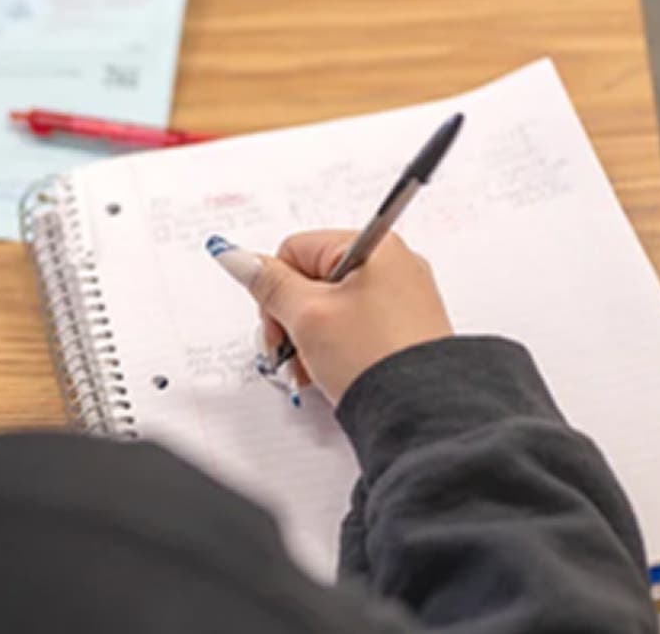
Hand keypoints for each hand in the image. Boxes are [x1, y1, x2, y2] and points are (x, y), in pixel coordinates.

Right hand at [231, 231, 452, 403]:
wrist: (422, 414)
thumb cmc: (376, 360)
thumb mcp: (307, 316)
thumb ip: (268, 283)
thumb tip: (237, 257)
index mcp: (373, 246)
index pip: (295, 250)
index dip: (276, 290)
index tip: (278, 323)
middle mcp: (392, 265)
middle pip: (312, 280)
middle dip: (292, 319)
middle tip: (292, 348)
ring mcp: (400, 298)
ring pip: (331, 308)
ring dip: (310, 338)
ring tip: (314, 367)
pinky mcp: (404, 329)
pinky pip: (354, 327)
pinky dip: (336, 348)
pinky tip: (332, 372)